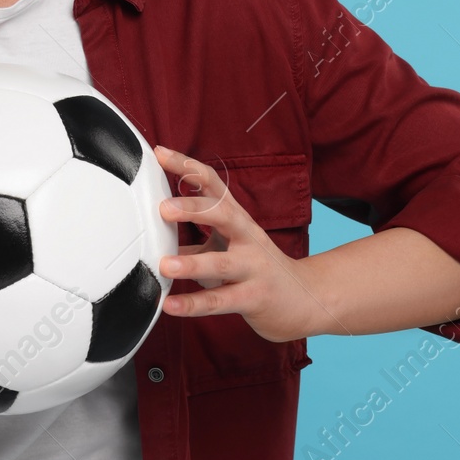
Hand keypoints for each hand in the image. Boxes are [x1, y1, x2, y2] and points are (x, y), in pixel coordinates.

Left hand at [153, 145, 325, 342]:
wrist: (306, 298)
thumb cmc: (258, 267)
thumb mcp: (228, 246)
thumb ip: (193, 243)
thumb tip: (153, 238)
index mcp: (237, 219)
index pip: (213, 183)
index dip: (187, 166)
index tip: (160, 154)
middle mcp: (247, 238)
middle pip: (223, 214)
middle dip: (193, 209)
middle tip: (163, 208)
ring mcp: (253, 268)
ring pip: (221, 263)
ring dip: (191, 264)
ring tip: (164, 265)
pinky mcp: (254, 298)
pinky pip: (221, 301)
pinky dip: (194, 304)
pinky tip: (171, 306)